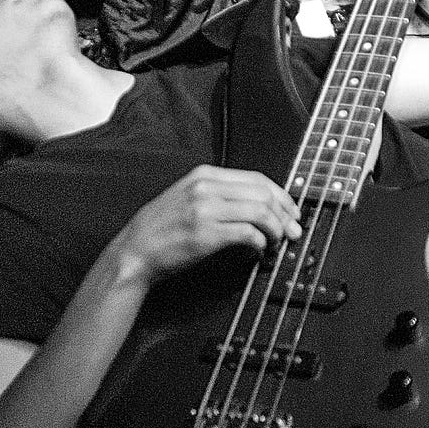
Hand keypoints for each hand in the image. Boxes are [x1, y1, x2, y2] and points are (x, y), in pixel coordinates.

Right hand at [110, 165, 303, 285]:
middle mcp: (206, 188)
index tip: (291, 212)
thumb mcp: (187, 197)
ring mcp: (205, 210)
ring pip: (260, 212)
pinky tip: (258, 251)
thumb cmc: (161, 230)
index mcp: (204, 175)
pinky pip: (248, 234)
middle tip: (292, 231)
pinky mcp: (206, 234)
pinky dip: (261, 244)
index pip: (257, 179)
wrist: (135, 252)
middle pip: (263, 194)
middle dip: (285, 214)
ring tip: (276, 243)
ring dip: (276, 230)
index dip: (281, 196)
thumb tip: (257, 206)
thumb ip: (219, 195)